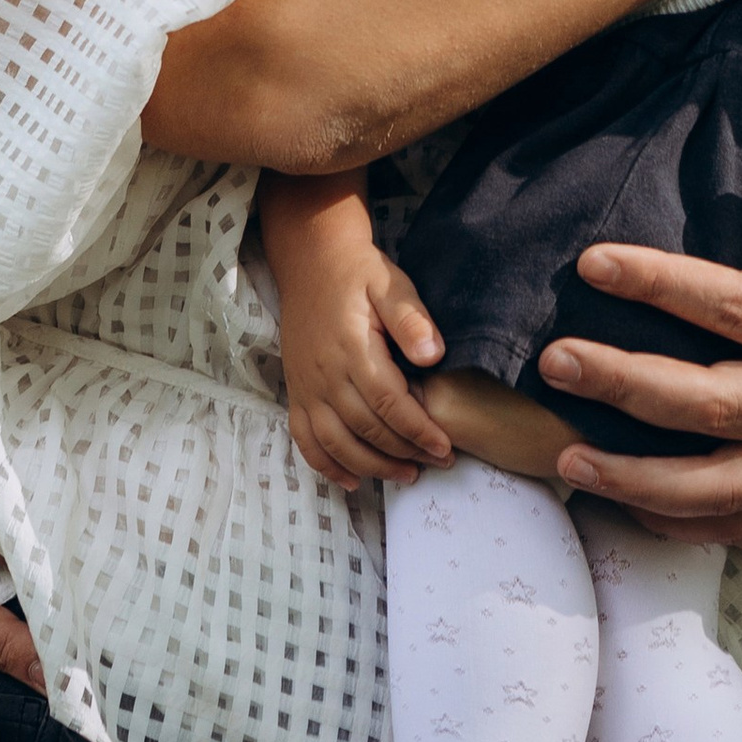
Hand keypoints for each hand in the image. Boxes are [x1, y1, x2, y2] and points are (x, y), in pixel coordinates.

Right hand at [265, 175, 455, 491]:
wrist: (312, 262)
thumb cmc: (360, 274)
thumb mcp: (391, 283)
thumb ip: (411, 318)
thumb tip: (433, 355)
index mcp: (352, 348)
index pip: (389, 402)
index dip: (418, 430)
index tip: (445, 447)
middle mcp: (325, 374)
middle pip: (366, 428)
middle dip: (404, 452)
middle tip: (438, 463)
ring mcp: (306, 386)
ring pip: (336, 443)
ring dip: (371, 467)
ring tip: (406, 475)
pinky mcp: (296, 392)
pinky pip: (305, 440)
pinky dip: (326, 466)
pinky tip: (352, 480)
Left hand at [535, 143, 741, 545]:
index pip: (738, 308)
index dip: (662, 284)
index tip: (596, 261)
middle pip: (710, 405)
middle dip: (625, 384)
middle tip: (554, 359)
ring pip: (720, 487)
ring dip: (639, 478)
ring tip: (565, 457)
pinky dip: (687, 523)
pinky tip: (629, 510)